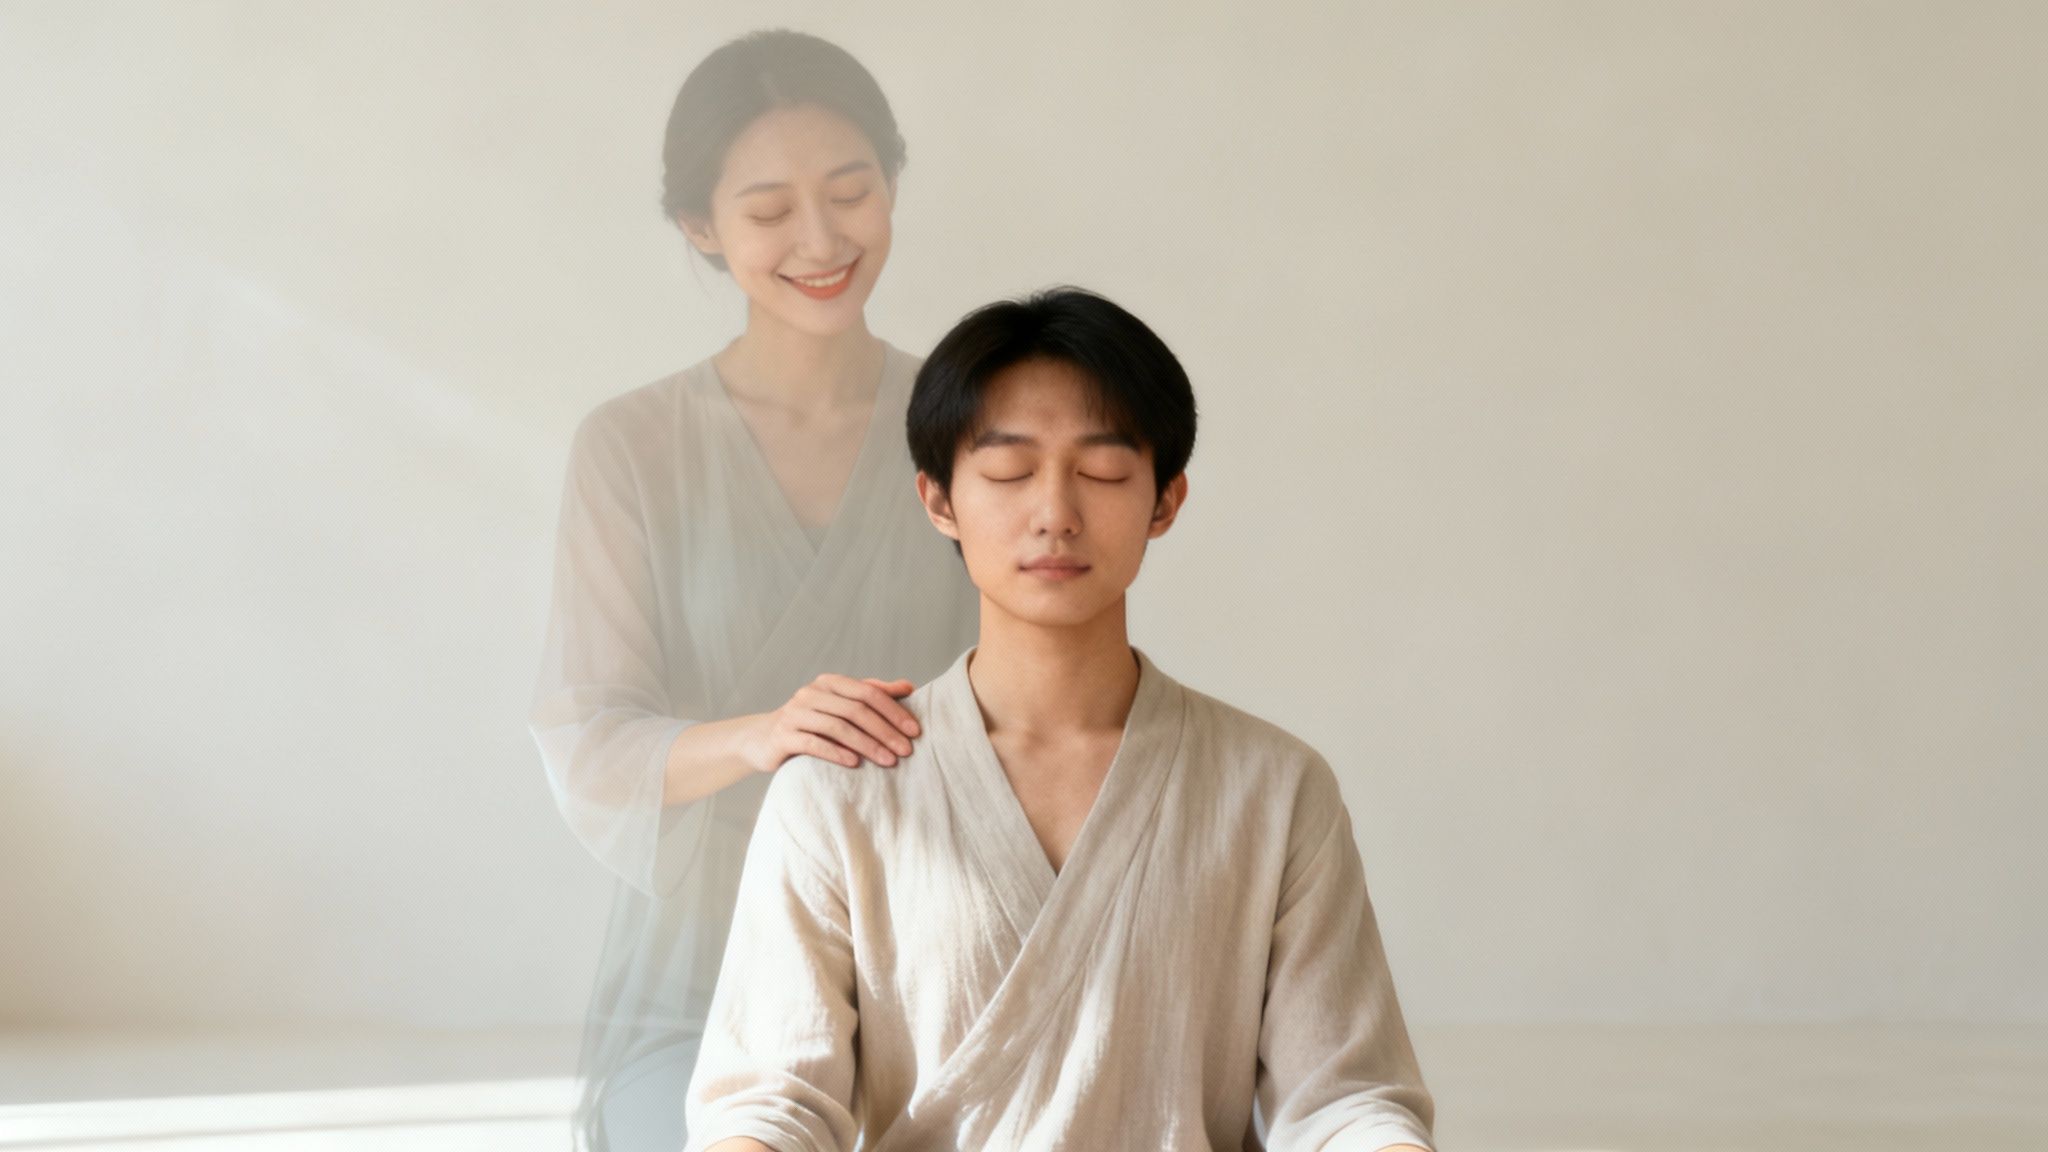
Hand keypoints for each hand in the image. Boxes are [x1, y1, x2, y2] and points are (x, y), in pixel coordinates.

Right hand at [750, 674, 921, 772]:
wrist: (763, 739)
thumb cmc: (812, 723)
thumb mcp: (841, 705)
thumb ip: (871, 694)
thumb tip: (908, 687)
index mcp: (830, 683)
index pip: (868, 692)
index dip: (894, 710)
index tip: (915, 731)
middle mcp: (811, 693)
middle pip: (855, 710)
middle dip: (885, 731)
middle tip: (906, 750)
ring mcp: (795, 713)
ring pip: (837, 727)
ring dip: (867, 745)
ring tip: (888, 761)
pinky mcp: (783, 736)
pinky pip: (813, 743)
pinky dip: (836, 753)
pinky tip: (855, 764)